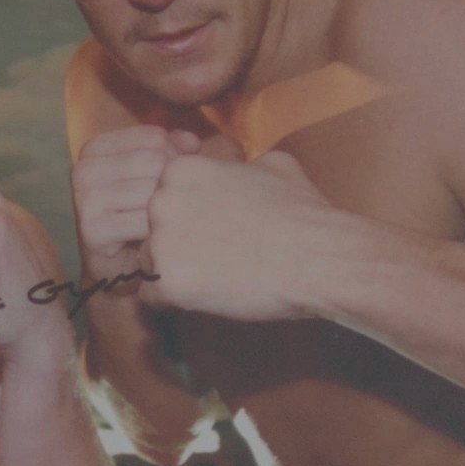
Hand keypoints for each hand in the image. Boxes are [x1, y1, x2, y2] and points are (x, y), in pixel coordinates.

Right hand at [65, 124, 232, 302]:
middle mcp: (84, 170)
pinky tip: (160, 243)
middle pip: (156, 161)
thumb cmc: (146, 218)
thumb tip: (192, 142)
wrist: (122, 272)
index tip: (177, 184)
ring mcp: (85, 200)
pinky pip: (145, 221)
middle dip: (176, 186)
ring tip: (170, 227)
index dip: (178, 159)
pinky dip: (162, 234)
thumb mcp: (161, 176)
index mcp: (96, 149)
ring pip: (154, 190)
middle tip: (178, 211)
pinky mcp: (92, 229)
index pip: (154, 137)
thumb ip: (180, 151)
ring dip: (171, 212)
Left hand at [132, 148, 347, 321]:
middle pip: (148, 229)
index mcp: (181, 171)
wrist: (318, 258)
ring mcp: (162, 242)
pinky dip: (172, 302)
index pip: (160, 198)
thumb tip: (243, 163)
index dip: (183, 218)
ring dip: (171, 273)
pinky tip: (204, 297)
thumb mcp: (274, 165)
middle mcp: (162, 201)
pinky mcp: (168, 282)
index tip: (208, 230)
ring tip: (211, 278)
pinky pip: (151, 297)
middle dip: (172, 244)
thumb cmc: (302, 213)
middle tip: (210, 257)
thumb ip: (241, 164)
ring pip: (146, 263)